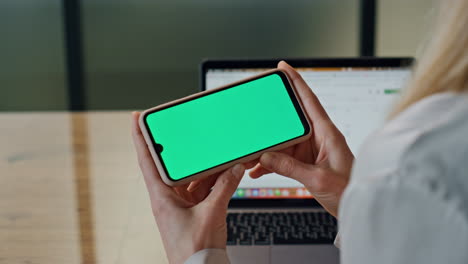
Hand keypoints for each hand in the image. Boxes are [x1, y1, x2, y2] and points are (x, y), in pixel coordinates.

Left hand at [131, 112, 247, 263]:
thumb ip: (224, 188)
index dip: (140, 137)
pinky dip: (214, 179)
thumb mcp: (212, 214)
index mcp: (162, 197)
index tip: (137, 118)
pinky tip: (225, 171)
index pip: (147, 160)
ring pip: (191, 176)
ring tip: (217, 153)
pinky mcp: (194, 209)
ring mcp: (181, 203)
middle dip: (180, 147)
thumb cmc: (193, 250)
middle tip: (183, 127)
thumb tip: (234, 169)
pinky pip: (203, 187)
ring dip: (204, 166)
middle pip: (172, 164)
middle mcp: (168, 198)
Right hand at [250, 61, 354, 216]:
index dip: (296, 81)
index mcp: (327, 133)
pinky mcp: (305, 162)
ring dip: (266, 148)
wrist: (356, 207)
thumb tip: (266, 156)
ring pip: (282, 141)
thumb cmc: (348, 190)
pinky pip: (283, 157)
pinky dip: (269, 163)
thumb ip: (290, 167)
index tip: (283, 67)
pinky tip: (258, 170)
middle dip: (270, 120)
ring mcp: (310, 149)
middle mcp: (318, 137)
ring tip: (249, 155)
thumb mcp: (318, 178)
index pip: (309, 100)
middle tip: (252, 116)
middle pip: (290, 120)